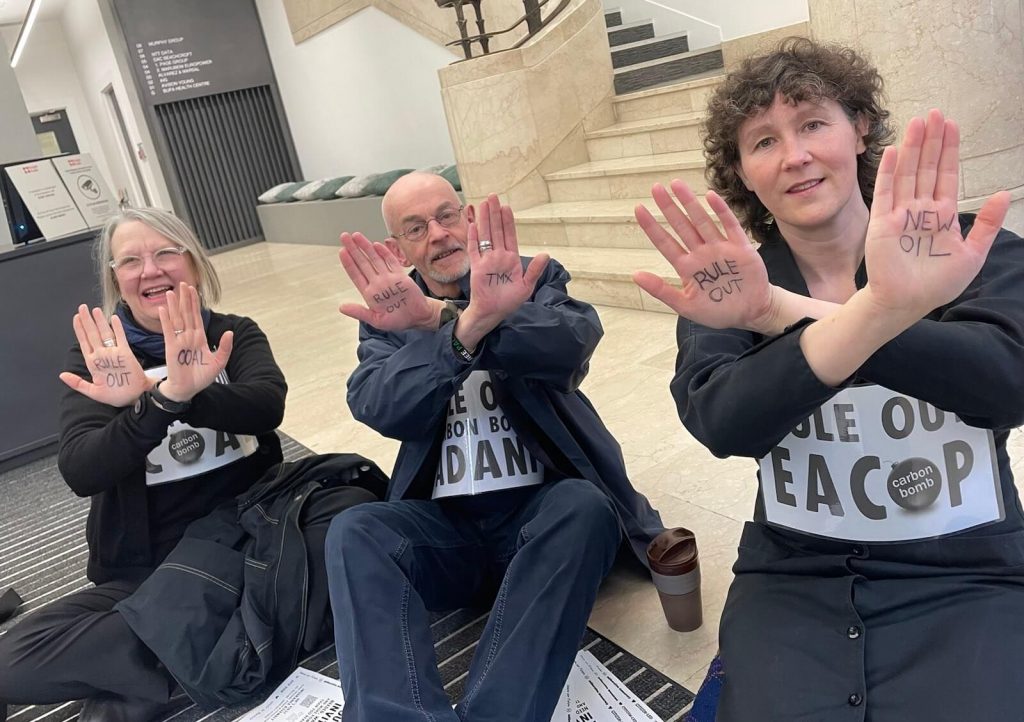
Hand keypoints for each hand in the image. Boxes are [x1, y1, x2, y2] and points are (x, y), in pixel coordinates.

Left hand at [59, 305, 152, 406]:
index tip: (76, 318)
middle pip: (92, 334)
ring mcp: (114, 353)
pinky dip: (117, 328)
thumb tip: (62, 375)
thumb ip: (77, 383)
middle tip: (82, 307)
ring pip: (105, 334)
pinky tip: (113, 319)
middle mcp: (102, 356)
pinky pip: (121, 338)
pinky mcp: (126, 354)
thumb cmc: (116, 396)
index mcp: (93, 363)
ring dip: (99, 321)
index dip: (79, 329)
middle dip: (87, 320)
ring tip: (94, 310)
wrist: (135, 398)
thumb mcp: (93, 392)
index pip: (84, 342)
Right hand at [157, 283, 231, 401]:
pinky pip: (168, 331)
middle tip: (182, 284)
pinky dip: (166, 320)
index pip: (197, 317)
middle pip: (186, 314)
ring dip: (173, 306)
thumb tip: (229, 332)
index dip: (195, 304)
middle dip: (185, 299)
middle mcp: (189, 337)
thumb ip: (224, 347)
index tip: (193, 290)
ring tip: (170, 292)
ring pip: (177, 319)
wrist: (188, 390)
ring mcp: (179, 341)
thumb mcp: (218, 362)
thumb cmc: (201, 378)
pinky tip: (163, 309)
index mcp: (200, 338)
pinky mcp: (171, 347)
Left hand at [337, 232, 437, 330]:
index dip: (348, 263)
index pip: (356, 274)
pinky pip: (391, 261)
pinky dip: (384, 253)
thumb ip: (359, 313)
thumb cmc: (397, 320)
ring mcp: (388, 278)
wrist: (418, 317)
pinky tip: (376, 245)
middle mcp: (377, 283)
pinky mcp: (400, 276)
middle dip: (353, 249)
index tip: (342, 251)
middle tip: (344, 236)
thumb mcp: (377, 320)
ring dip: (365, 247)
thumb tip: (341, 307)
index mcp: (369, 293)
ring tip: (356, 236)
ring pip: (375, 259)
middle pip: (363, 263)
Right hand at [461, 194, 548, 338]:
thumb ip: (534, 270)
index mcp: (511, 259)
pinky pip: (474, 250)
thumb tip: (545, 254)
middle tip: (493, 196)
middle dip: (494, 213)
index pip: (509, 235)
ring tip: (483, 204)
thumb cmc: (509, 301)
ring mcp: (486, 260)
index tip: (506, 207)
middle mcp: (498, 256)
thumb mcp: (526, 286)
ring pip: (485, 235)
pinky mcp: (476, 267)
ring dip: (484, 220)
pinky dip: (473, 238)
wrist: (492, 312)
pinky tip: (473, 225)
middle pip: (496, 230)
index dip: (508, 221)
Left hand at [633, 180, 773, 330]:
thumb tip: (635, 275)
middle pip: (682, 226)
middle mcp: (701, 253)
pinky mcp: (740, 248)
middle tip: (656, 188)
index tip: (638, 209)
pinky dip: (721, 211)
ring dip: (690, 203)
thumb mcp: (685, 306)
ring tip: (676, 184)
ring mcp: (720, 248)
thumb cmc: (718, 310)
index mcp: (687, 266)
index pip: (665, 242)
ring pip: (702, 221)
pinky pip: (729, 225)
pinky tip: (710, 197)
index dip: (652, 226)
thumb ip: (661, 290)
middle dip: (668, 207)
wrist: (751, 314)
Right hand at [864, 109, 1008, 316]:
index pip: (946, 175)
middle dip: (932, 141)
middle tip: (935, 113)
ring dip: (913, 148)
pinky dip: (890, 171)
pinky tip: (895, 150)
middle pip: (927, 168)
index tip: (951, 126)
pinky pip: (886, 192)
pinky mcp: (882, 223)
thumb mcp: (972, 254)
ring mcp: (900, 215)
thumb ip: (986, 224)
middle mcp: (920, 210)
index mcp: (942, 216)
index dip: (949, 151)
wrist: (907, 302)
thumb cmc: (937, 284)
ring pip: (908, 174)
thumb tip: (1002, 194)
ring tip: (918, 122)